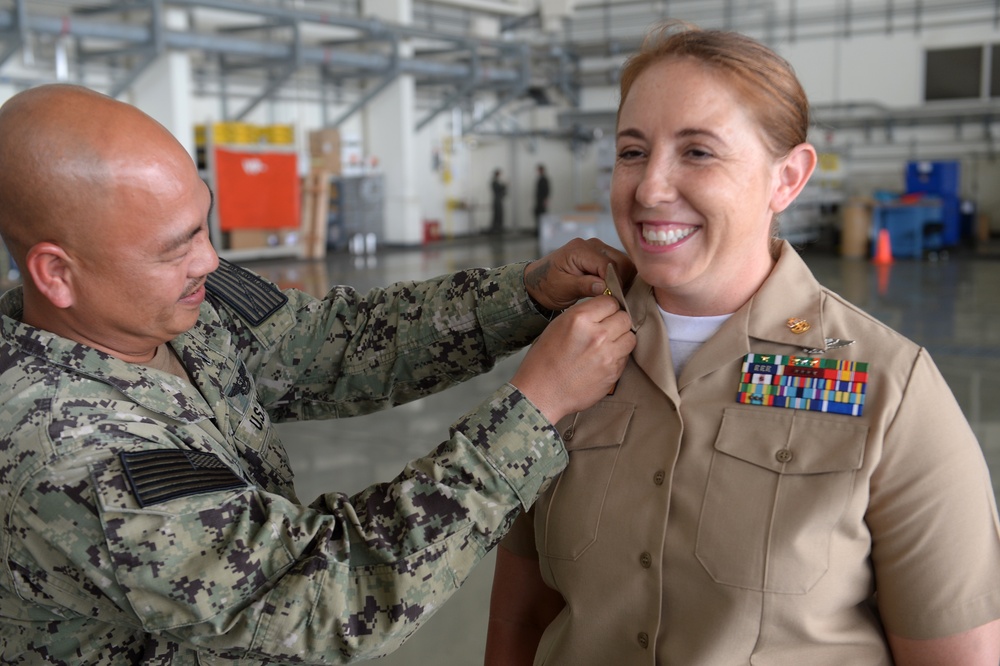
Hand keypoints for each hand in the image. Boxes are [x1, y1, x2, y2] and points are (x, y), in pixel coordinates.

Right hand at [511, 295, 634, 424]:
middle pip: (624, 317)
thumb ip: (582, 315)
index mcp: (579, 319)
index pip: (610, 301)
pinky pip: (626, 356)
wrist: (542, 393)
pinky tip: (603, 360)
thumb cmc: (544, 361)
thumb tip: (601, 311)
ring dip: (621, 339)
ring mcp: (608, 355)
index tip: (604, 314)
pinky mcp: (613, 372)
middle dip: (616, 322)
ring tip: (608, 345)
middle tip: (606, 330)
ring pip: (630, 337)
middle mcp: (597, 334)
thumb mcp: (557, 326)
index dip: (607, 308)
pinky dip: (618, 356)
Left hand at [524, 238, 634, 311]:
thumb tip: (604, 287)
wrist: (538, 282)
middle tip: (615, 299)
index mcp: (580, 250)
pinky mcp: (601, 256)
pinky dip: (619, 278)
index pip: (609, 264)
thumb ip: (584, 285)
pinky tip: (612, 290)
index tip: (614, 299)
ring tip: (613, 296)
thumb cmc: (547, 285)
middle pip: (621, 261)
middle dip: (621, 281)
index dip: (615, 283)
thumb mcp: (563, 288)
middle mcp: (592, 245)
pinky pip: (618, 265)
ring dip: (622, 280)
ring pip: (623, 263)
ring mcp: (598, 249)